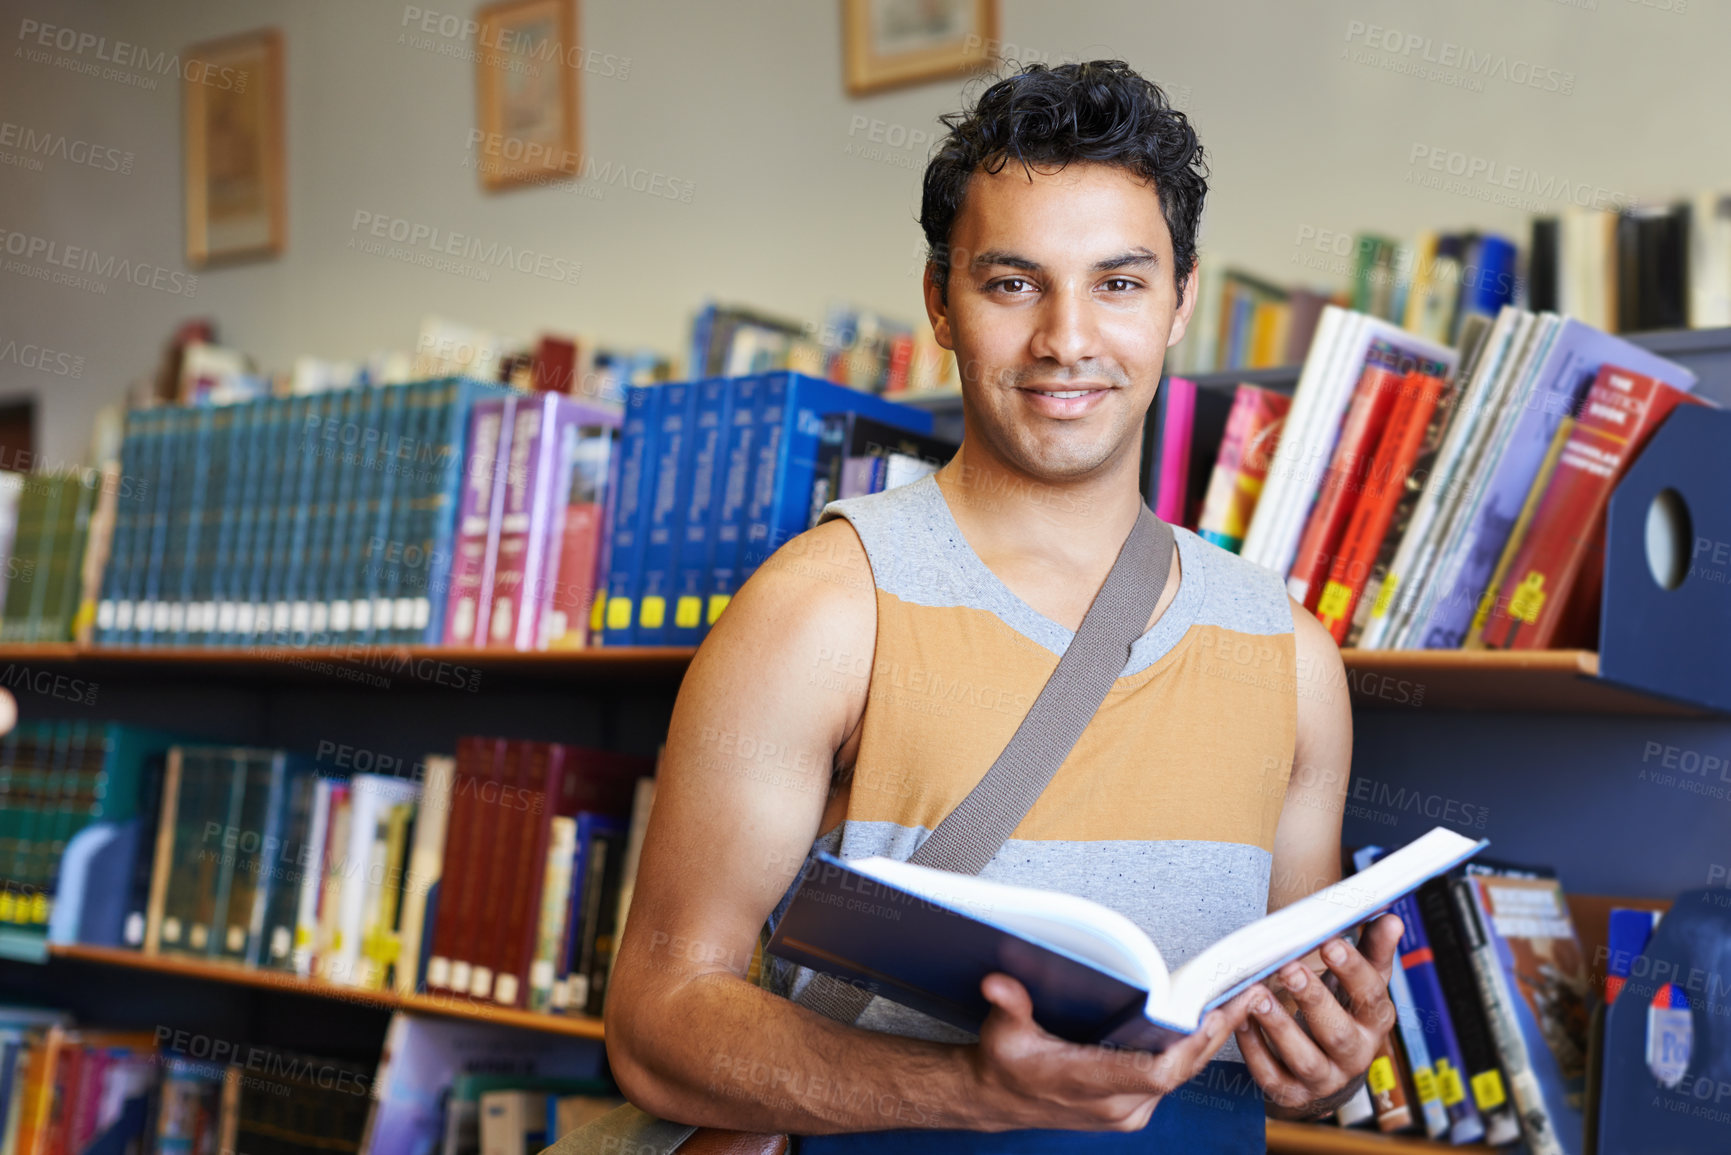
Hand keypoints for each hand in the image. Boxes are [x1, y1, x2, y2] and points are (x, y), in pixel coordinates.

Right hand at [963, 972, 1258, 1132]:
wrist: (1000, 1099)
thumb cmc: (1005, 1063)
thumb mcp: (1002, 1032)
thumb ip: (1008, 1005)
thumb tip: (997, 982)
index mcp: (1087, 1084)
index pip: (1154, 1074)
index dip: (1187, 1048)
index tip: (1211, 1016)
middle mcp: (1115, 1105)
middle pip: (1180, 1072)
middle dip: (1215, 1033)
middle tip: (1245, 994)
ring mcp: (1127, 1112)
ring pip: (1181, 1077)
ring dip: (1209, 1042)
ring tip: (1238, 1001)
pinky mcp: (1132, 1110)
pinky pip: (1173, 1082)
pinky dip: (1192, 1052)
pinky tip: (1207, 1023)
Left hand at [1235, 914, 1403, 1117]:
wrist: (1328, 1067)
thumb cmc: (1343, 1010)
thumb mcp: (1360, 981)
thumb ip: (1373, 950)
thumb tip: (1391, 919)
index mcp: (1374, 1023)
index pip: (1371, 998)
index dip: (1353, 971)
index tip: (1330, 942)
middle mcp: (1354, 1055)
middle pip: (1338, 1033)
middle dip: (1313, 999)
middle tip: (1288, 967)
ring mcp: (1323, 1078)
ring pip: (1305, 1059)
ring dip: (1280, 1026)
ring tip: (1257, 995)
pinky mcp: (1291, 1092)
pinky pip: (1271, 1076)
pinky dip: (1253, 1049)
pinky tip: (1240, 1020)